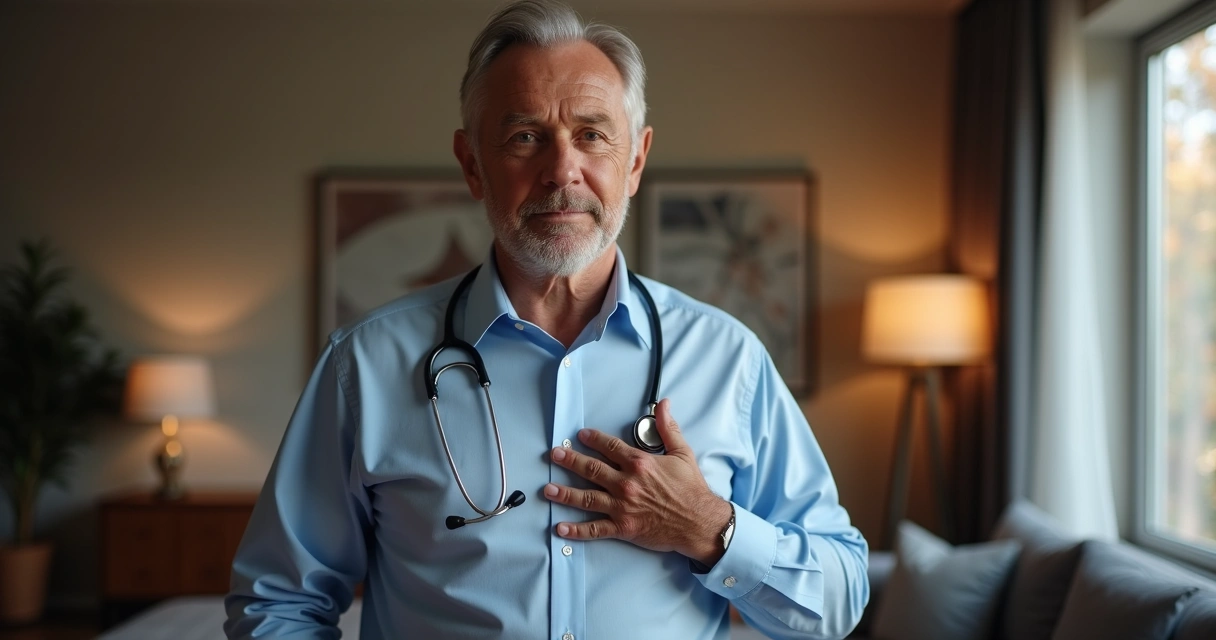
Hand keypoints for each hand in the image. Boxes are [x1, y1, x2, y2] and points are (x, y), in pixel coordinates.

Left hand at [543, 399, 732, 565]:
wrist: (699, 522)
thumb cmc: (691, 489)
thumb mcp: (682, 453)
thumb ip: (669, 428)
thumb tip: (664, 405)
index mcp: (639, 464)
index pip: (610, 447)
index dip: (593, 439)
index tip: (580, 435)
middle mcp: (627, 483)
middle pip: (591, 469)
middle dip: (570, 461)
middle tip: (554, 455)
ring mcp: (622, 506)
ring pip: (587, 498)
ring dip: (565, 493)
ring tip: (548, 489)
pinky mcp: (623, 527)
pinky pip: (595, 529)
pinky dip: (577, 531)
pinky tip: (561, 528)